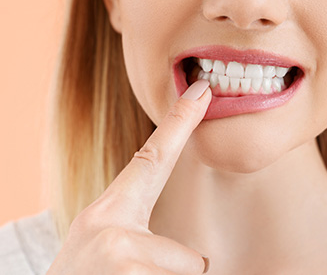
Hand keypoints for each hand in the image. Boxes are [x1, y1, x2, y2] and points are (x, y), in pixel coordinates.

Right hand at [47, 80, 211, 274]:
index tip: (201, 91)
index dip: (180, 124)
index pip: (152, 158)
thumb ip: (138, 236)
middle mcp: (114, 227)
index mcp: (107, 213)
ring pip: (187, 273)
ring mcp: (123, 254)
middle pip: (192, 257)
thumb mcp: (103, 247)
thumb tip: (202, 258)